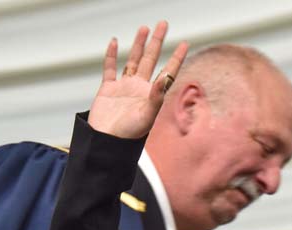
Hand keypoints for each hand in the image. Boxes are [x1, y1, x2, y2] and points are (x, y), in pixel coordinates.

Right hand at [88, 21, 187, 138]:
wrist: (106, 143)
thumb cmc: (129, 135)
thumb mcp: (147, 117)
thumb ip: (156, 98)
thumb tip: (164, 78)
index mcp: (152, 95)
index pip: (168, 72)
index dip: (176, 57)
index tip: (185, 43)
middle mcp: (140, 88)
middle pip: (150, 59)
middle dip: (157, 41)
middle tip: (163, 23)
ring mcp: (124, 87)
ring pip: (133, 60)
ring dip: (139, 44)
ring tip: (144, 28)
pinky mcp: (108, 89)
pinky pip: (110, 68)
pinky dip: (112, 55)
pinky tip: (115, 42)